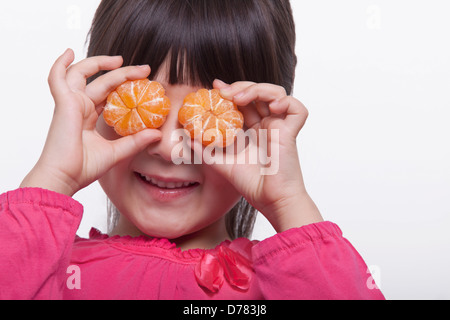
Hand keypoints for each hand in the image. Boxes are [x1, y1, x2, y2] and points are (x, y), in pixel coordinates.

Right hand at [20, 49, 161, 195]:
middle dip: (123, 72)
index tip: (145, 81)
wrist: (65, 178)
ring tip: (121, 59)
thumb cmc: (84, 168)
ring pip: (83, 73)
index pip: (108, 95)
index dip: (125, 86)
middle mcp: (79, 107)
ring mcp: (70, 104)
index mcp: (89, 117)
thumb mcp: (117, 152)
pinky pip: (57, 77)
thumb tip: (157, 134)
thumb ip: (135, 141)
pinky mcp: (63, 103)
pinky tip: (68, 52)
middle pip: (102, 81)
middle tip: (145, 69)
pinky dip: (60, 63)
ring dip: (100, 63)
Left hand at [196, 80, 322, 231]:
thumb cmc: (250, 184)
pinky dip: (287, 102)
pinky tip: (272, 108)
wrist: (269, 199)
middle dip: (241, 86)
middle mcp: (267, 124)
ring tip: (240, 98)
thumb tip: (185, 139)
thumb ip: (205, 150)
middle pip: (259, 92)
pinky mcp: (291, 132)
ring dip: (258, 89)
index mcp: (253, 128)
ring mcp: (280, 127)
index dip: (232, 90)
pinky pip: (297, 109)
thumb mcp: (221, 163)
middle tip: (224, 92)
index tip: (215, 86)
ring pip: (277, 93)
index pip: (244, 101)